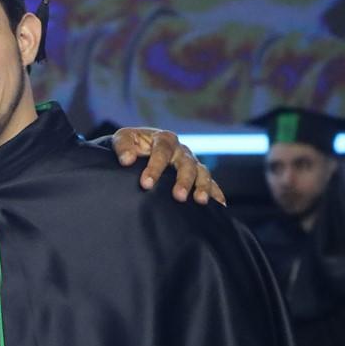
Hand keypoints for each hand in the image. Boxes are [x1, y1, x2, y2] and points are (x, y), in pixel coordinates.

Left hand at [111, 127, 226, 204]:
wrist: (141, 148)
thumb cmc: (132, 145)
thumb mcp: (124, 139)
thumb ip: (123, 146)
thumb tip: (126, 160)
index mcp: (164, 139)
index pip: (162, 151)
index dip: (155, 167)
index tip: (146, 184)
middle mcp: (181, 150)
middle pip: (187, 163)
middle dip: (183, 180)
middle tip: (178, 197)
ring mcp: (191, 163)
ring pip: (202, 173)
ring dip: (202, 186)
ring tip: (200, 201)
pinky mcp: (197, 176)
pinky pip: (211, 183)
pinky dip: (216, 193)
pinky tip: (220, 206)